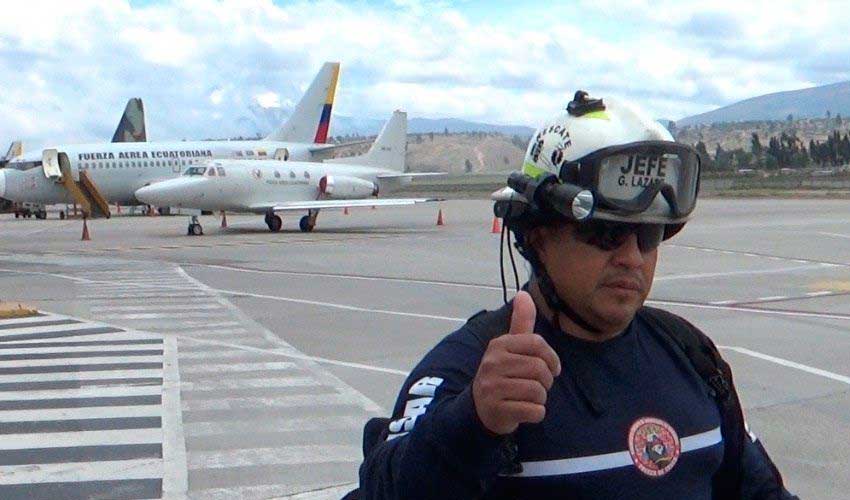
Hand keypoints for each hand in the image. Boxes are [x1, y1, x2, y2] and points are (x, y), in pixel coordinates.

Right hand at [472, 291, 561, 434]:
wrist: (480, 408)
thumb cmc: (502, 374)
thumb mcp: (509, 346)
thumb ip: (521, 322)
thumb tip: (524, 294)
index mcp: (499, 345)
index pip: (537, 344)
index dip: (552, 358)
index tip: (552, 368)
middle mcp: (493, 363)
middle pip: (540, 369)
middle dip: (546, 382)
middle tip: (537, 385)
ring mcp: (492, 387)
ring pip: (538, 391)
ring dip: (540, 398)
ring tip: (527, 398)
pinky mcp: (497, 409)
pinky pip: (534, 411)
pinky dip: (536, 414)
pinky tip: (524, 410)